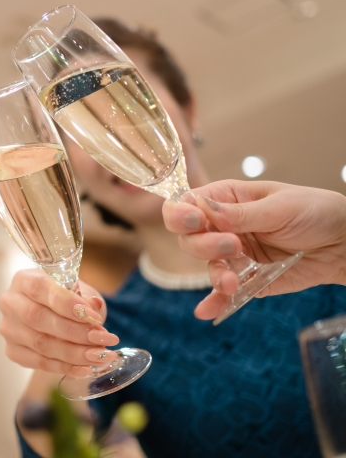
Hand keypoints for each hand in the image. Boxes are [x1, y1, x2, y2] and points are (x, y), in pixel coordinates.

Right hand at [0, 269, 119, 375]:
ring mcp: (9, 329)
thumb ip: (85, 297)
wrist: (51, 312)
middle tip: (102, 338)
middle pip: (38, 318)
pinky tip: (86, 368)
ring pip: (40, 343)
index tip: (93, 317)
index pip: (40, 288)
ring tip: (100, 355)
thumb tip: (95, 306)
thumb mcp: (78, 289)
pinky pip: (39, 362)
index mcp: (23, 279)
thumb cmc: (64, 297)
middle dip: (74, 331)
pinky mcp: (13, 351)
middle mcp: (10, 303)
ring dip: (74, 353)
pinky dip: (65, 367)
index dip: (67, 303)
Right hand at [163, 180, 345, 318]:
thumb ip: (240, 213)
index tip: (195, 222)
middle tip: (234, 245)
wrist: (344, 244)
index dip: (181, 213)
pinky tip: (206, 311)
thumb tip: (203, 210)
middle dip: (204, 245)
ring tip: (232, 281)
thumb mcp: (279, 207)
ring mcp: (233, 254)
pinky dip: (214, 301)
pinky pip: (224, 291)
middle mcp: (222, 226)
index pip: (187, 204)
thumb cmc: (315, 211)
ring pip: (206, 265)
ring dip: (214, 273)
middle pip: (189, 238)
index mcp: (226, 199)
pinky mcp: (246, 278)